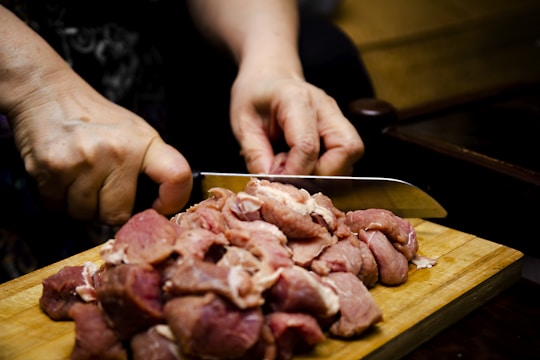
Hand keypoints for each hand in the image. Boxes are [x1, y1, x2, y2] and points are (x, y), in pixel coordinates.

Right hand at [8, 72, 191, 224]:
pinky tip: (62, 180)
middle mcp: (117, 151)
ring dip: (81, 207)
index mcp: (143, 142)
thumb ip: (150, 167)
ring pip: (85, 215)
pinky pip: (59, 209)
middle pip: (118, 214)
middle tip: (101, 189)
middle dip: (108, 210)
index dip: (173, 201)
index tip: (159, 207)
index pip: (177, 176)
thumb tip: (157, 209)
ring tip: (80, 180)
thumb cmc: (97, 120)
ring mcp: (83, 160)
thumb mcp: (135, 133)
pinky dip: (59, 202)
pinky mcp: (52, 169)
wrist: (48, 94)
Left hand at [230, 75, 364, 175]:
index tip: (279, 181)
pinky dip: (330, 168)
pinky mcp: (340, 127)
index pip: (307, 145)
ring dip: (330, 172)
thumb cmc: (254, 96)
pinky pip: (346, 155)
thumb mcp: (242, 124)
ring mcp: (336, 116)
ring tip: (300, 169)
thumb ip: (256, 155)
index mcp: (296, 99)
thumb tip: (272, 183)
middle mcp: (325, 106)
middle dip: (324, 174)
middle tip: (297, 178)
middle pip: (347, 148)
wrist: (268, 77)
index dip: (295, 172)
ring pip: (352, 153)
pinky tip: (307, 165)